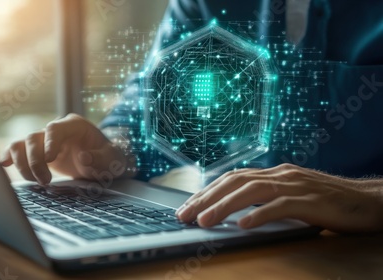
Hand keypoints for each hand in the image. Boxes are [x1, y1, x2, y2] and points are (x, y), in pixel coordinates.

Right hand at [1, 114, 135, 184]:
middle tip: (45, 181)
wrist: (104, 162)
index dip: (49, 142)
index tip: (49, 159)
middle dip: (35, 161)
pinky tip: (5, 165)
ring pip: (22, 144)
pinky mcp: (37, 152)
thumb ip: (101, 159)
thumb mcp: (113, 160)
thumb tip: (83, 158)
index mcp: (75, 125)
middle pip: (34, 137)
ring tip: (35, 182)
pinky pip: (18, 150)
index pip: (55, 129)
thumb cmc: (109, 158)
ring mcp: (45, 140)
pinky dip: (10, 157)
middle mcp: (56, 130)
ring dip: (23, 163)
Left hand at [176, 163, 382, 232]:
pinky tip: (242, 225)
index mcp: (274, 173)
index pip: (232, 178)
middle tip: (184, 214)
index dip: (207, 191)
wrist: (368, 200)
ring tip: (204, 221)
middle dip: (206, 198)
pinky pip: (280, 207)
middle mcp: (280, 174)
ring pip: (251, 192)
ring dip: (224, 206)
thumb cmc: (328, 201)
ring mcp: (295, 185)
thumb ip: (266, 198)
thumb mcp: (292, 196)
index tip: (187, 205)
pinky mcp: (310, 201)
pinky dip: (259, 214)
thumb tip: (236, 210)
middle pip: (235, 182)